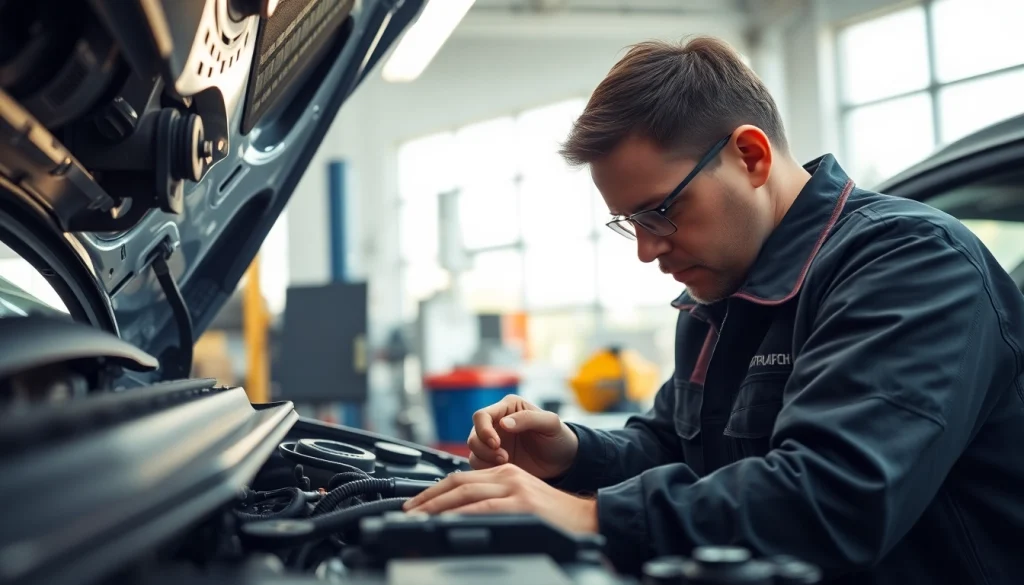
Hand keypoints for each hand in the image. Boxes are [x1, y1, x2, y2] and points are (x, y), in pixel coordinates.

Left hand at [403, 464, 597, 533]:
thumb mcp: (520, 501)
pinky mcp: (522, 504)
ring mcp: (515, 488)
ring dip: (436, 506)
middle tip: (406, 511)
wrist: (589, 520)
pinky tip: (445, 521)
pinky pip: (483, 507)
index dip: (433, 490)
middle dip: (427, 497)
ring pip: (465, 491)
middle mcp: (507, 475)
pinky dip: (460, 514)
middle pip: (457, 481)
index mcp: (505, 473)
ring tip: (417, 518)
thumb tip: (461, 517)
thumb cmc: (556, 517)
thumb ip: (494, 502)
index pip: (460, 477)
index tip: (415, 504)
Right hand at [467, 395, 577, 478]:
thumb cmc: (558, 437)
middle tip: (504, 458)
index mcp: (508, 407)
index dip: (484, 430)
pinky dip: (487, 469)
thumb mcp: (550, 424)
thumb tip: (503, 423)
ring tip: (507, 463)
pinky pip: (479, 465)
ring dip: (485, 460)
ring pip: (474, 451)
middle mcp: (496, 423)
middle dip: (484, 449)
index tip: (496, 444)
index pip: (481, 415)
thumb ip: (528, 418)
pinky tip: (505, 469)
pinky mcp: (493, 460)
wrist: (562, 461)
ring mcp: (493, 442)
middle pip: (473, 435)